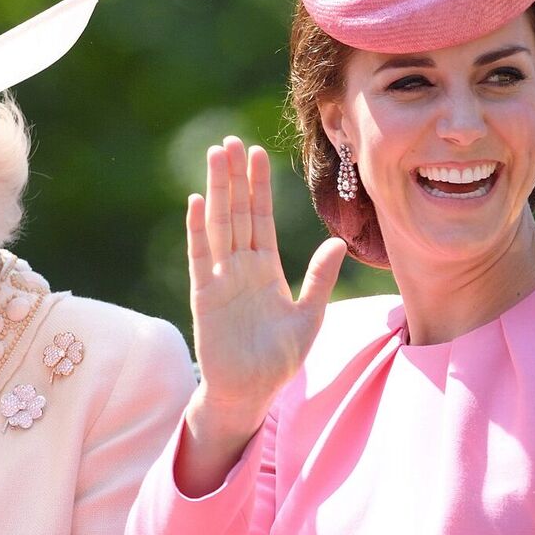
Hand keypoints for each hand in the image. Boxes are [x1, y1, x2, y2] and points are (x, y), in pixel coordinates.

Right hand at [187, 136, 345, 424]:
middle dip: (236, 178)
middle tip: (232, 141)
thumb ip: (319, 279)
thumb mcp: (309, 316)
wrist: (252, 393)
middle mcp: (241, 268)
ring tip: (217, 157)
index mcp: (266, 270)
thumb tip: (337, 243)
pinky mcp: (205, 297)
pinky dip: (198, 231)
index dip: (260, 187)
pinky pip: (201, 258)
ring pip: (219, 226)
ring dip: (218, 191)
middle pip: (237, 213)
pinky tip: (196, 202)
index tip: (260, 153)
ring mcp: (221, 280)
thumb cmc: (279, 359)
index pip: (262, 219)